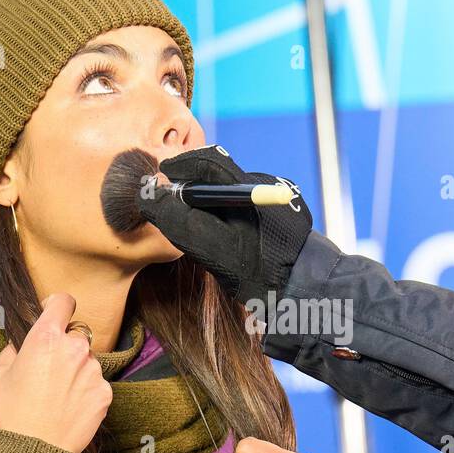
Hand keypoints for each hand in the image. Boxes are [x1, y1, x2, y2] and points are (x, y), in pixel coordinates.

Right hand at [0, 292, 111, 452]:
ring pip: (87, 361)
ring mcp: (92, 371)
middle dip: (65, 347)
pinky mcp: (104, 393)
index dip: (58, 305)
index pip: (63, 302)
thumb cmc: (10, 413)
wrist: (32, 452)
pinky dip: (86, 391)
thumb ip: (14, 350)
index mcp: (45, 338)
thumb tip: (22, 344)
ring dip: (77, 370)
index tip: (54, 312)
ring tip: (58, 395)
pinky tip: (69, 407)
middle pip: (76, 335)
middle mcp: (74, 348)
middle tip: (49, 370)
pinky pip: (96, 383)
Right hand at [141, 145, 313, 304]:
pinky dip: (230, 216)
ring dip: (212, 205)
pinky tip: (232, 240)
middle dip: (194, 188)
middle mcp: (268, 185)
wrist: (302, 290)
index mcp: (250, 188)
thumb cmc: (258, 272)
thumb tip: (151, 197)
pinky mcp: (283, 214)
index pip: (209, 162)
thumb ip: (181, 220)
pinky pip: (246, 208)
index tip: (163, 173)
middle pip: (219, 177)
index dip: (182, 165)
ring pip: (231, 194)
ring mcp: (278, 199)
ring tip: (203, 229)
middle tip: (174, 204)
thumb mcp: (213, 249)